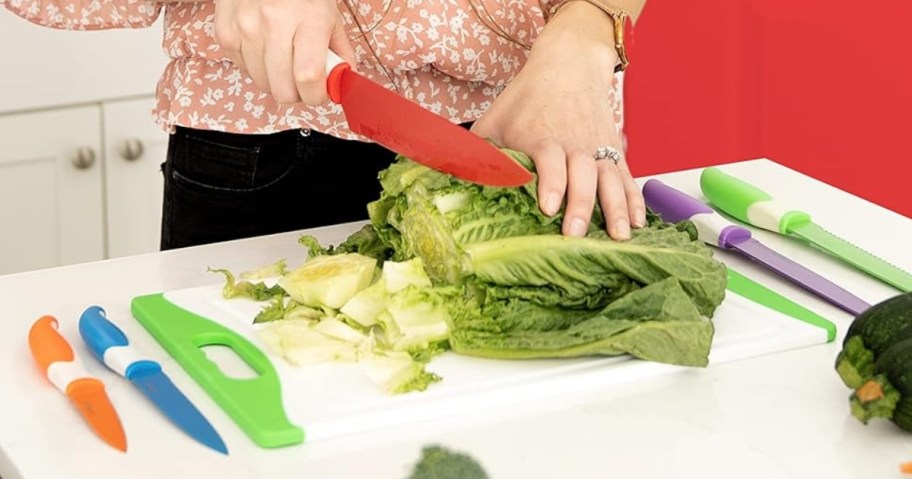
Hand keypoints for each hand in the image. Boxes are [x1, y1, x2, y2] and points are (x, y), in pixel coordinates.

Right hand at [213, 0, 355, 104]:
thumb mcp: (330, 15)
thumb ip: (339, 51)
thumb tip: (341, 83)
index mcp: (309, 19)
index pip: (309, 77)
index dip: (316, 95)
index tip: (320, 93)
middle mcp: (274, 23)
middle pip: (282, 90)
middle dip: (296, 93)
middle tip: (301, 80)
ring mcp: (246, 28)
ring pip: (261, 83)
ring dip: (275, 80)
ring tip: (282, 58)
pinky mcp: (225, 31)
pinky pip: (242, 68)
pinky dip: (255, 66)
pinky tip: (264, 47)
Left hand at [471, 2, 645, 239]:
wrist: (569, 65)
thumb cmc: (526, 99)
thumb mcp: (495, 119)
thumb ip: (477, 151)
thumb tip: (450, 182)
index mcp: (543, 137)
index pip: (550, 162)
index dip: (550, 184)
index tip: (548, 208)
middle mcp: (575, 144)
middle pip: (582, 176)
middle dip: (581, 206)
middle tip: (575, 234)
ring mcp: (598, 148)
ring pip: (610, 180)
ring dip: (616, 208)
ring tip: (619, 236)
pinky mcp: (614, 151)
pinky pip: (627, 177)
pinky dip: (635, 199)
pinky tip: (639, 223)